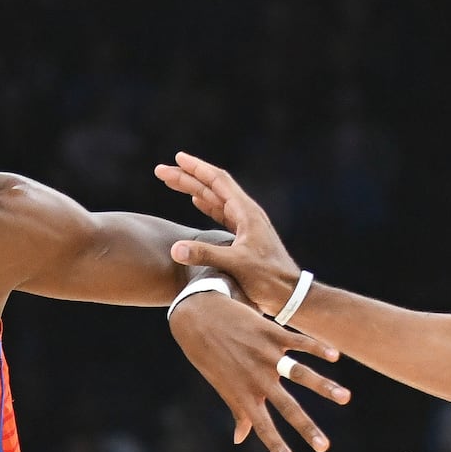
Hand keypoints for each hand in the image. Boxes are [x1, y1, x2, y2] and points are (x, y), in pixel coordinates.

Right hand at [156, 153, 305, 317]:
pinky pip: (221, 213)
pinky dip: (206, 205)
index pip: (218, 181)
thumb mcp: (235, 265)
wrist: (289, 294)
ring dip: (193, 189)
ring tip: (171, 181)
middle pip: (212, 187)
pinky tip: (196, 201)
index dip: (197, 168)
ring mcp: (245, 225)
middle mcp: (245, 214)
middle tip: (161, 171)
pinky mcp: (243, 237)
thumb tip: (175, 249)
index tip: (177, 158)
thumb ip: (205, 255)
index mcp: (246, 212)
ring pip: (214, 199)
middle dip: (187, 177)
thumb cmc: (268, 279)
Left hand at [167, 287, 347, 451]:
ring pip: (300, 374)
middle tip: (324, 447)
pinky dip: (317, 348)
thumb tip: (240, 439)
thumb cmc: (210, 356)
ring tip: (345, 398)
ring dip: (324, 387)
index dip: (276, 445)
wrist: (198, 317)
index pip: (263, 426)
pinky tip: (335, 356)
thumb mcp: (223, 385)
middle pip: (287, 407)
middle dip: (307, 428)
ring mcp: (265, 355)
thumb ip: (237, 412)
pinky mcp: (270, 333)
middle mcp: (257, 378)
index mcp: (245, 394)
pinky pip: (298, 342)